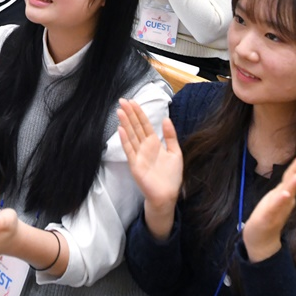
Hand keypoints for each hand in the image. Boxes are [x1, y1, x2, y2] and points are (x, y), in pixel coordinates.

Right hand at [117, 99, 182, 228]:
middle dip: (130, 114)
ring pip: (131, 135)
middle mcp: (144, 147)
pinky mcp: (135, 165)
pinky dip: (125, 140)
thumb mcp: (175, 152)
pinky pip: (129, 150)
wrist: (167, 195)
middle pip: (135, 127)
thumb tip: (166, 118)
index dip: (139, 113)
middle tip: (122, 100)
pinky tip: (121, 129)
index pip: (144, 124)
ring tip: (120, 111)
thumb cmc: (172, 176)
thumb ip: (170, 136)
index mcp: (154, 143)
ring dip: (125, 123)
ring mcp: (138, 155)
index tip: (133, 101)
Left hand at [241, 157, 295, 261]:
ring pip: (286, 197)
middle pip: (291, 184)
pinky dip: (280, 201)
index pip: (290, 178)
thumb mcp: (278, 198)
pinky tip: (285, 194)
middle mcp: (284, 202)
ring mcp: (278, 210)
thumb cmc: (269, 215)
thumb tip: (294, 173)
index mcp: (285, 195)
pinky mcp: (268, 219)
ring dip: (292, 187)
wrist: (262, 240)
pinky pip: (274, 209)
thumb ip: (286, 187)